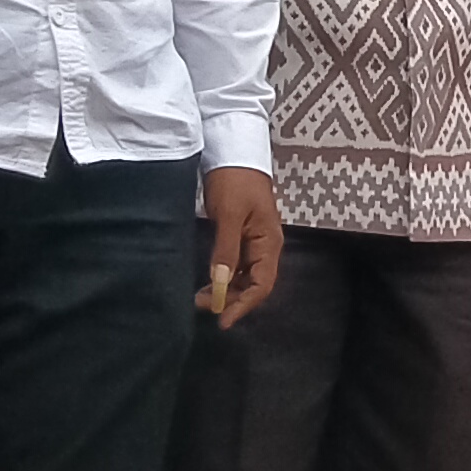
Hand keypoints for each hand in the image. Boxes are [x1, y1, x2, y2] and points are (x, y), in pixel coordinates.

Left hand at [201, 167, 282, 327]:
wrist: (235, 151)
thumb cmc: (234, 180)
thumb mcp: (228, 214)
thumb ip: (226, 250)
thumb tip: (221, 284)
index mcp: (268, 243)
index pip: (262, 285)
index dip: (243, 305)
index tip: (222, 320)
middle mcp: (266, 246)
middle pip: (255, 284)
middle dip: (232, 299)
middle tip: (202, 306)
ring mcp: (255, 240)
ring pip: (246, 276)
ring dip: (227, 289)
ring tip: (201, 297)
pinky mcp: (243, 234)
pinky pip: (238, 264)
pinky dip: (225, 276)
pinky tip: (210, 280)